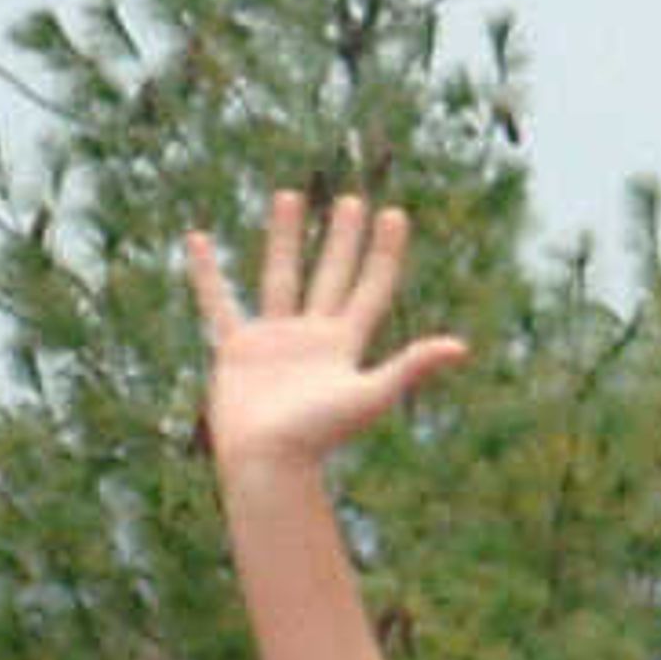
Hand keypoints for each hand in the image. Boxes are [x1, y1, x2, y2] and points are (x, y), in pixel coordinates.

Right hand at [184, 192, 466, 479]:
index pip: (372, 288)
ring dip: (287, 238)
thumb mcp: (371, 395)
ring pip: (282, 276)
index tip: (394, 214)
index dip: (384, 254)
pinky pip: (219, 301)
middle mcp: (313, 336)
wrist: (268, 462)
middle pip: (333, 275)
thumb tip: (462, 347)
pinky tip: (198, 239)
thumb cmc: (320, 435)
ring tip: (290, 196)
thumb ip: (412, 367)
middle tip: (353, 200)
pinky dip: (207, 273)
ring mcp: (275, 340)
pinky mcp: (237, 348)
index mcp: (346, 345)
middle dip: (344, 239)